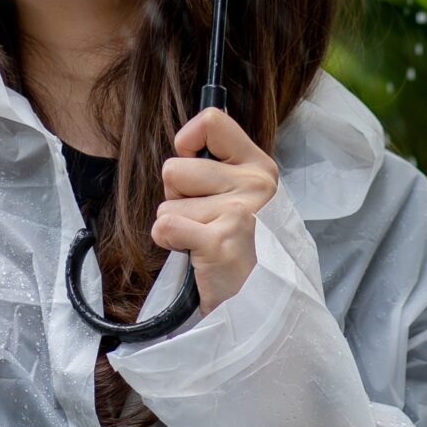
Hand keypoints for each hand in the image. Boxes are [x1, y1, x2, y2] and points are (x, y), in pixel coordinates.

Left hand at [153, 105, 280, 312]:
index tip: (190, 164)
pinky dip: (169, 243)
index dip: (187, 142)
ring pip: (166, 203)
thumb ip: (220, 169)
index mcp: (259, 167)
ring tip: (204, 242)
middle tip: (204, 221)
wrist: (261, 306)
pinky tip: (194, 254)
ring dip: (176, 225)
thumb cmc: (243, 248)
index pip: (212, 121)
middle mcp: (255, 185)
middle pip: (174, 169)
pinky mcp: (220, 242)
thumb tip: (184, 144)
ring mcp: (239, 213)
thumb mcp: (244, 199)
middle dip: (177, 197)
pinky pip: (165, 226)